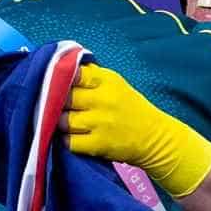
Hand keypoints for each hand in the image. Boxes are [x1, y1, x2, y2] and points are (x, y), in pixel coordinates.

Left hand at [62, 64, 210, 197]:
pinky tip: (73, 137)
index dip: (60, 78)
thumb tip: (62, 66)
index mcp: (107, 81)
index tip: (55, 83)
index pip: (75, 73)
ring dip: (60, 124)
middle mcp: (104, 100)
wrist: (155, 138)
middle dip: (56, 103)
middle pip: (64, 98)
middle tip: (57, 107)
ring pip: (63, 121)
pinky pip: (69, 142)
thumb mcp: (116, 85)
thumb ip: (92, 76)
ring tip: (66, 124)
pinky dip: (67, 141)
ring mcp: (101, 123)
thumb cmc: (131, 108)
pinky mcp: (99, 144)